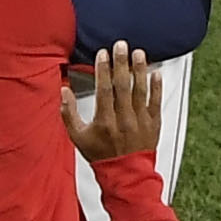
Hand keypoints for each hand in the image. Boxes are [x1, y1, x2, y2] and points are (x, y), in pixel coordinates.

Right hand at [70, 43, 162, 163]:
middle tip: (121, 45)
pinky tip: (156, 73)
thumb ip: (68, 113)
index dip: (103, 70)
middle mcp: (123, 119)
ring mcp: (140, 121)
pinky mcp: (153, 124)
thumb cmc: (101, 155)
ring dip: (139, 70)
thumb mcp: (78, 137)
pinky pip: (156, 103)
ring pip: (140, 91)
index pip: (104, 89)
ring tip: (139, 53)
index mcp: (104, 121)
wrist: (125, 175)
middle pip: (122, 86)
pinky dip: (156, 88)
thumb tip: (64, 91)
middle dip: (121, 63)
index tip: (103, 54)